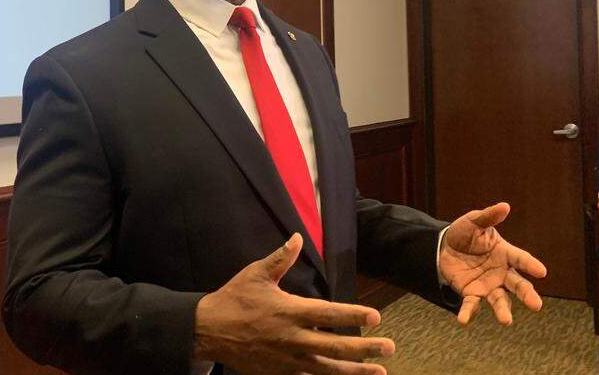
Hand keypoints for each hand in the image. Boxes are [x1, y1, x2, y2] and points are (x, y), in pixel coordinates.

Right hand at [194, 233, 393, 374]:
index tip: (376, 316)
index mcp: (289, 311)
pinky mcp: (281, 372)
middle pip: (336, 346)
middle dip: (365, 348)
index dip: (353, 315)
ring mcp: (288, 359)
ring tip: (379, 372)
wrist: (209, 331)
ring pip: (328, 368)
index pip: (329, 314)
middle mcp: (293, 338)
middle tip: (389, 348)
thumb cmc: (234, 299)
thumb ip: (280, 259)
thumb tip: (297, 237)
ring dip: (356, 371)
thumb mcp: (256, 274)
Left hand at [439, 203, 547, 325]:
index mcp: (505, 253)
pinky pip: (472, 305)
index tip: (542, 271)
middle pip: (517, 285)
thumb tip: (505, 206)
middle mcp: (501, 272)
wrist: (443, 247)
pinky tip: (464, 320)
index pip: (521, 258)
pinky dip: (468, 313)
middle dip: (527, 294)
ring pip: (499, 299)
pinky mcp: (472, 293)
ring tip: (506, 320)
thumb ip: (488, 216)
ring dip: (503, 310)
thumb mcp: (474, 222)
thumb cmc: (464, 233)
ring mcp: (488, 285)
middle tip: (536, 305)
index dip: (530, 264)